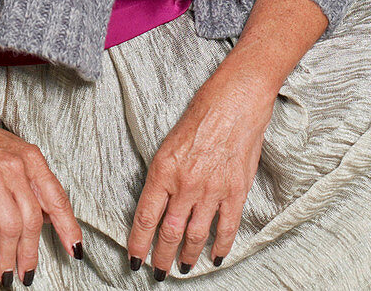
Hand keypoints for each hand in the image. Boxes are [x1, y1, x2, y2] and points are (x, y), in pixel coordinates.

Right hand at [0, 124, 83, 286]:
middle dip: (30, 252)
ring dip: (10, 254)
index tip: (74, 250)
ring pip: (10, 223)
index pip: (56, 198)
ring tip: (7, 273)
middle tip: (27, 273)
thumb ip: (32, 183)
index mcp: (32, 159)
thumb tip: (47, 217)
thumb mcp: (16, 156)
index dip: (67, 226)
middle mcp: (15, 165)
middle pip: (32, 218)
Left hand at [127, 70, 275, 277]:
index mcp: (163, 170)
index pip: (145, 218)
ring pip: (195, 236)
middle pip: (169, 233)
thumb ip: (164, 174)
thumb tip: (159, 201)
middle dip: (161, 257)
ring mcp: (212, 191)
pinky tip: (215, 256)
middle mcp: (185, 185)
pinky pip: (226, 228)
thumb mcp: (170, 141)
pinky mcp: (235, 191)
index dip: (138, 244)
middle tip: (158, 270)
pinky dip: (220, 247)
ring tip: (183, 267)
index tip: (135, 258)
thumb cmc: (203, 111)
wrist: (236, 100)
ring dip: (187, 256)